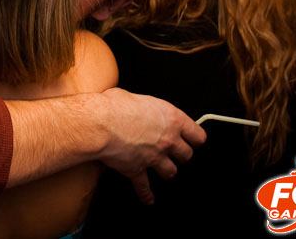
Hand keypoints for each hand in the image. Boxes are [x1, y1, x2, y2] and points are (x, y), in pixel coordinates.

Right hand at [96, 88, 205, 204]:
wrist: (99, 124)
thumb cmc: (114, 107)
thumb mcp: (133, 97)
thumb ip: (142, 106)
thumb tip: (134, 106)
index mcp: (171, 119)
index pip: (197, 134)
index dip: (195, 138)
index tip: (193, 140)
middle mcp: (167, 140)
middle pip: (187, 155)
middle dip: (181, 155)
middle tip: (176, 153)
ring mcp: (153, 157)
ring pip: (171, 172)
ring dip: (168, 172)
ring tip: (164, 171)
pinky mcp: (137, 170)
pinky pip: (145, 187)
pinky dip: (146, 194)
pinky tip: (148, 199)